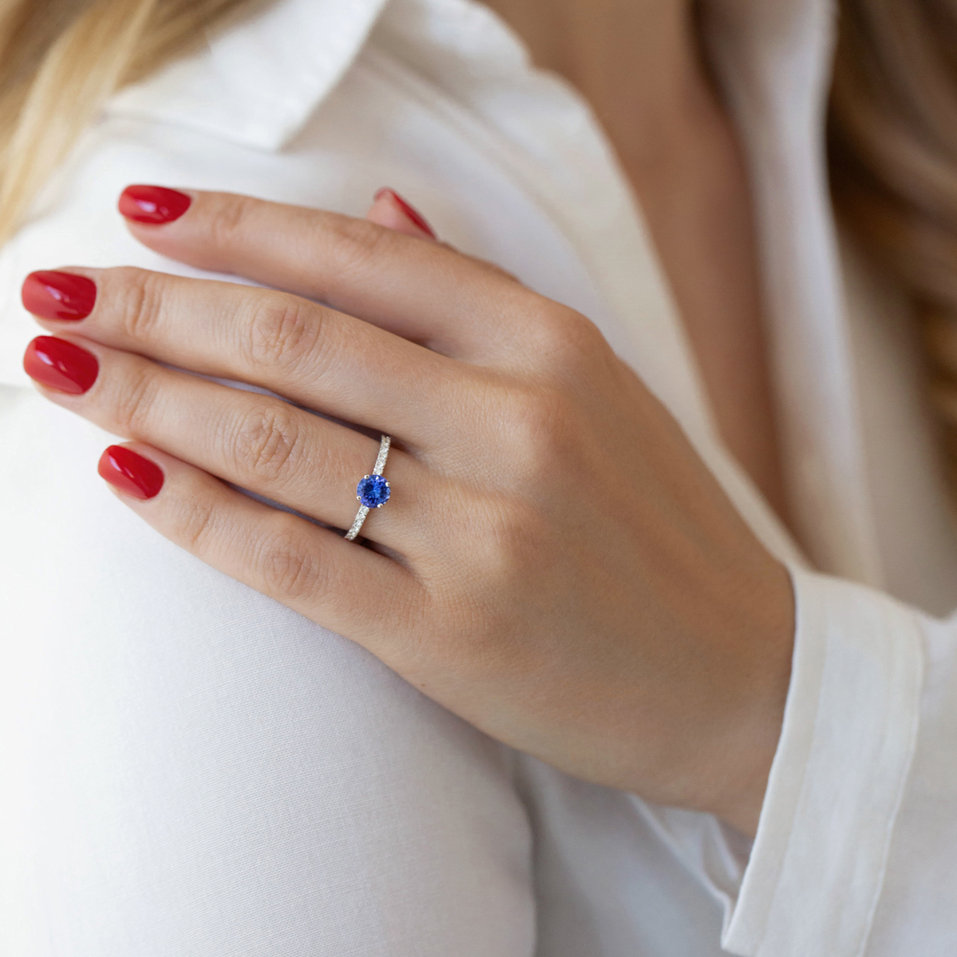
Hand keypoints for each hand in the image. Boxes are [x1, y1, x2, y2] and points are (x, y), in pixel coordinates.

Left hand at [20, 184, 794, 836]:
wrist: (739, 672)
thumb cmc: (658, 525)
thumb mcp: (596, 386)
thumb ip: (480, 296)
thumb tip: (376, 215)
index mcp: (550, 345)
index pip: (356, 259)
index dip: (236, 227)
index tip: (143, 214)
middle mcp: (515, 422)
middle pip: (293, 341)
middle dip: (154, 308)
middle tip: (56, 290)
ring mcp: (483, 532)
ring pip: (274, 441)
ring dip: (144, 396)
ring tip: (56, 366)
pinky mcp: (451, 634)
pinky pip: (291, 558)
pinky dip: (193, 511)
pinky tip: (122, 470)